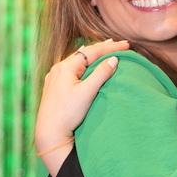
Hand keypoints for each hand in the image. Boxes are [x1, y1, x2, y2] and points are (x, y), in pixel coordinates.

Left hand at [34, 39, 128, 154]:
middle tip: (119, 43)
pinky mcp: (54, 85)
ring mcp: (55, 76)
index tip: (127, 45)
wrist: (50, 132)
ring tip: (105, 47)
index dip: (110, 47)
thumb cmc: (68, 113)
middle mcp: (59, 68)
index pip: (93, 52)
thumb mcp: (87, 92)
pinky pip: (72, 67)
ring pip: (78, 59)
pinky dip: (83, 62)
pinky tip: (84, 60)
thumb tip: (114, 59)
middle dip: (102, 48)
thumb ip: (101, 74)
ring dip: (93, 54)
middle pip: (84, 53)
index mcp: (66, 67)